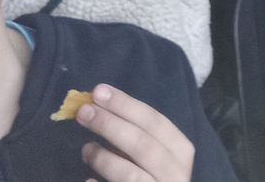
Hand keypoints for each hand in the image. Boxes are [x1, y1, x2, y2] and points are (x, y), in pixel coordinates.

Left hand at [76, 85, 193, 181]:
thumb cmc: (153, 174)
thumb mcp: (155, 153)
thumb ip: (135, 134)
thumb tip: (100, 107)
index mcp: (180, 151)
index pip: (154, 121)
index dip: (126, 105)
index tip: (99, 92)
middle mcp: (176, 173)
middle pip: (142, 144)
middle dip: (110, 124)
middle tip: (83, 112)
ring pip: (131, 174)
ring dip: (103, 158)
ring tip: (86, 149)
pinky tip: (88, 180)